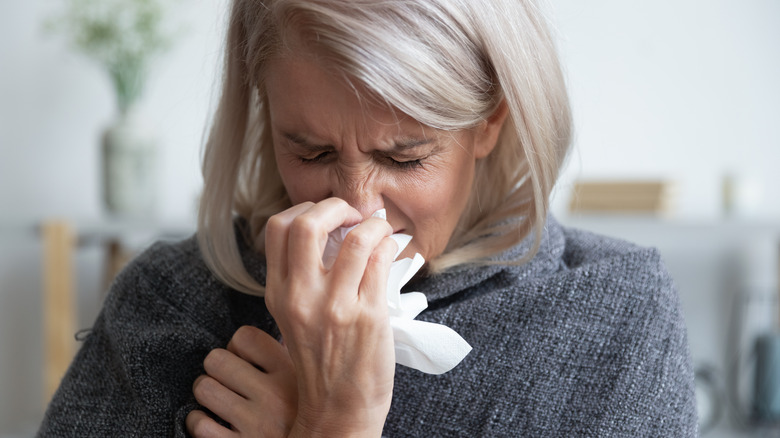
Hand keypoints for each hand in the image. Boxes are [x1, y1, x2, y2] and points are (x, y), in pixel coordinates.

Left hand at [186, 325, 296, 436]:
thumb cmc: (306, 419)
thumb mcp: (310, 386)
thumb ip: (291, 362)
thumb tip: (276, 336)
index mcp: (292, 374)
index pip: (245, 337)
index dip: (236, 346)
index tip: (242, 359)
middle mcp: (273, 396)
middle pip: (216, 359)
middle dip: (217, 369)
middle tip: (226, 380)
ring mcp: (254, 423)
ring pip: (203, 388)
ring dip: (206, 394)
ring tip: (218, 400)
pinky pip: (198, 424)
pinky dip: (198, 422)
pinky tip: (212, 423)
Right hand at [264, 198, 397, 436]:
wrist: (338, 409)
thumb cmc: (321, 362)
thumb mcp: (295, 317)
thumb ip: (302, 277)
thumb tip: (335, 231)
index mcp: (278, 293)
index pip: (277, 228)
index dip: (305, 209)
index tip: (327, 216)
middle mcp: (301, 296)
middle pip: (307, 223)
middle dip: (335, 206)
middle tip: (352, 215)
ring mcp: (335, 306)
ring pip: (356, 237)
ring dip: (374, 223)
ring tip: (379, 230)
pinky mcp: (367, 316)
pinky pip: (381, 260)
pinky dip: (389, 244)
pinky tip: (390, 250)